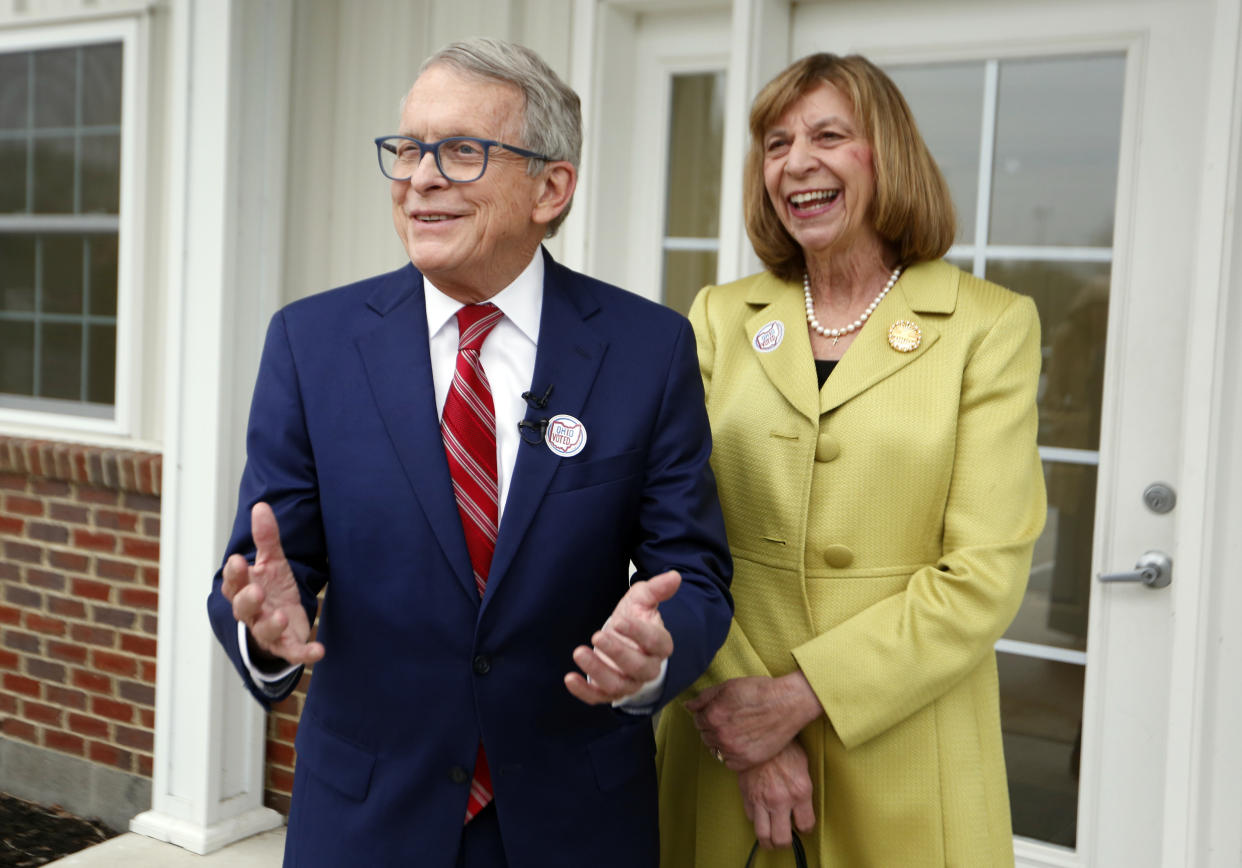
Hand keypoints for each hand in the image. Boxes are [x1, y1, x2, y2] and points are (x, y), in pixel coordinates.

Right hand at [221, 502, 323, 666]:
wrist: (283, 619)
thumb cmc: (271, 588)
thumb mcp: (272, 562)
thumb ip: (266, 539)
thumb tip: (260, 506)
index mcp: (244, 589)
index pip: (233, 582)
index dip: (235, 573)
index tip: (238, 560)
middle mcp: (252, 613)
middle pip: (243, 608)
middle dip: (248, 600)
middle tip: (256, 590)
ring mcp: (268, 631)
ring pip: (266, 630)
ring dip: (273, 624)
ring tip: (282, 616)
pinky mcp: (286, 645)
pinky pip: (293, 652)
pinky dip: (305, 653)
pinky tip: (319, 651)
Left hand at [564, 570, 679, 704]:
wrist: (622, 638)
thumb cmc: (634, 617)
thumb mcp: (643, 599)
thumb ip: (656, 589)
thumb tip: (674, 576)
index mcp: (660, 645)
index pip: (655, 642)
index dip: (638, 633)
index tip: (619, 621)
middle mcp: (648, 668)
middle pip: (639, 668)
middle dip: (618, 653)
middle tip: (597, 635)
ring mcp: (628, 682)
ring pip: (618, 686)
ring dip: (598, 671)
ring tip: (579, 652)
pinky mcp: (608, 692)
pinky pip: (598, 698)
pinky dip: (583, 692)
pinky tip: (569, 678)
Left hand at [685, 672, 822, 769]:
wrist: (788, 703)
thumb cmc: (759, 691)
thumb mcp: (728, 686)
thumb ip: (704, 698)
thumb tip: (688, 705)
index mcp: (713, 716)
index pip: (697, 720)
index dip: (707, 715)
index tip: (720, 712)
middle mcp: (721, 736)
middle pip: (705, 736)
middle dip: (712, 728)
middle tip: (730, 720)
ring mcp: (734, 751)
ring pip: (715, 750)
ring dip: (721, 742)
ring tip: (737, 731)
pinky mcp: (747, 761)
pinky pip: (728, 763)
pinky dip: (732, 755)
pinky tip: (743, 742)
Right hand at [738, 739, 814, 849]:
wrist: (759, 732)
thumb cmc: (783, 746)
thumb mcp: (803, 765)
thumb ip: (803, 788)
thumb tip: (803, 804)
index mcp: (800, 791)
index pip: (805, 826)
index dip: (805, 828)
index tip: (802, 825)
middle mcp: (781, 800)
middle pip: (782, 839)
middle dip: (784, 842)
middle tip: (786, 837)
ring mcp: (761, 799)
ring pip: (763, 835)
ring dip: (768, 839)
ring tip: (771, 835)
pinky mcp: (746, 795)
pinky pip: (751, 817)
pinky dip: (756, 819)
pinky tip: (761, 812)